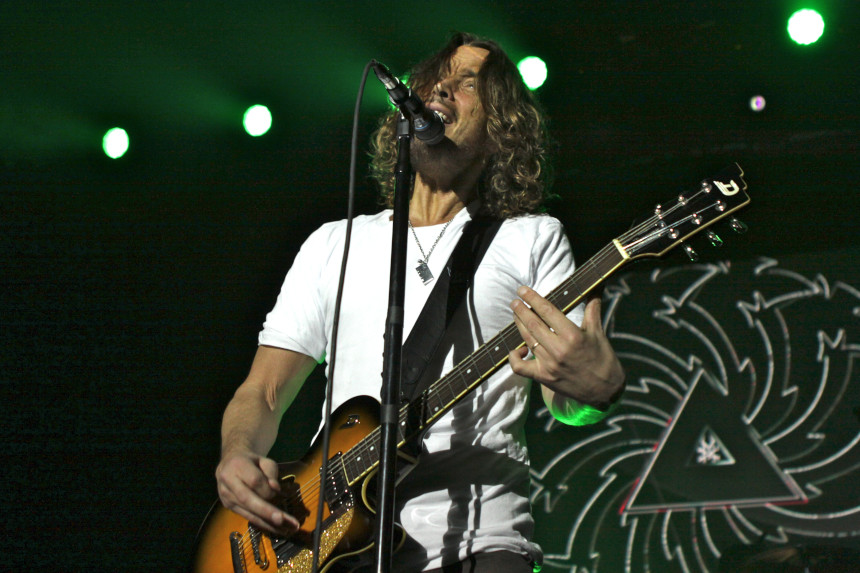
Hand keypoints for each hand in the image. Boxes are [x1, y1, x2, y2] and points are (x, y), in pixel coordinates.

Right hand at [215, 451, 299, 535]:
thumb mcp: (265, 461)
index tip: (282, 493)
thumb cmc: (252, 462)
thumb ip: (271, 473)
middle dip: (267, 512)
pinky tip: (276, 529)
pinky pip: (247, 517)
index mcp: (237, 465)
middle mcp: (228, 482)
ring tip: (286, 529)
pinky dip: (262, 524)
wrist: (230, 463)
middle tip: (283, 520)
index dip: (268, 489)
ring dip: (267, 523)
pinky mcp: (228, 506)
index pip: (255, 481)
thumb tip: (275, 489)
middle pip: (248, 499)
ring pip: (247, 512)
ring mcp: (226, 496)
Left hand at [509, 286, 623, 407]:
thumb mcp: (598, 332)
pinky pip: (520, 368)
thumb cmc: (602, 358)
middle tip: (514, 301)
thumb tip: (595, 288)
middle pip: (533, 324)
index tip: (522, 289)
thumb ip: (592, 309)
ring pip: (527, 340)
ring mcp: (549, 365)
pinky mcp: (544, 377)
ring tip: (516, 315)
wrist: (605, 391)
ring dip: (519, 325)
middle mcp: (559, 350)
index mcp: (573, 336)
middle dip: (520, 310)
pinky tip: (517, 349)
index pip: (547, 311)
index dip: (532, 298)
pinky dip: (514, 357)